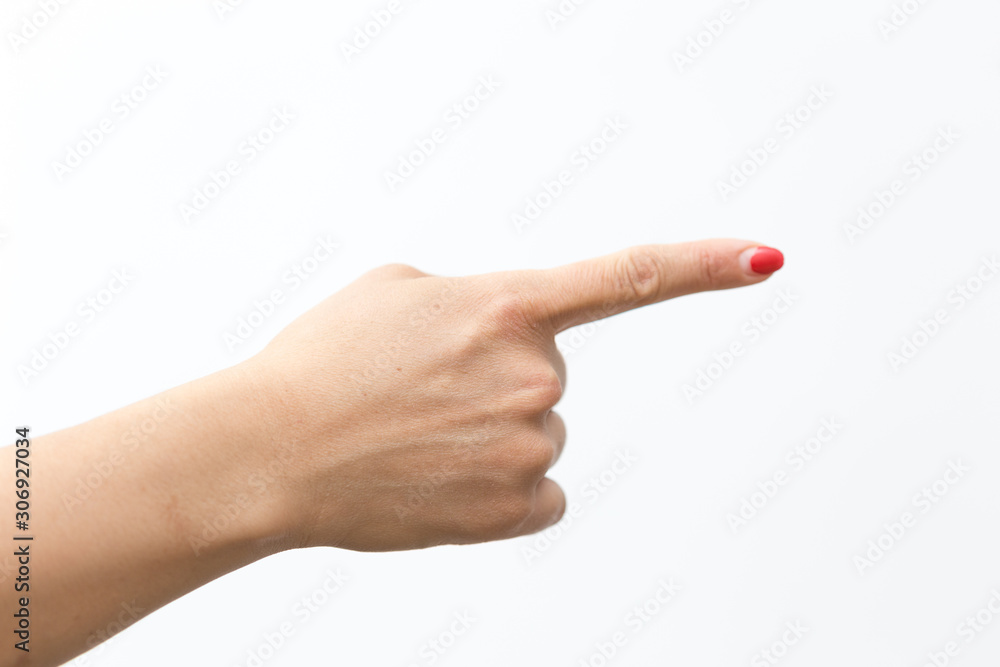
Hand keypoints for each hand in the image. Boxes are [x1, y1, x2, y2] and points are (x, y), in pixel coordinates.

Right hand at [243, 240, 784, 550]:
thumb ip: (474, 297)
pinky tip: (441, 481)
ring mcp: (529, 445)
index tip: (766, 258)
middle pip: (549, 378)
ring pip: (538, 436)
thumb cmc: (324, 360)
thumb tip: (513, 335)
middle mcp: (534, 374)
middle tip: (420, 392)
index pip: (628, 278)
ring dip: (488, 435)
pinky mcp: (517, 507)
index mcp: (506, 305)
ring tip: (415, 436)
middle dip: (497, 381)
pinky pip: (538, 491)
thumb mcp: (397, 290)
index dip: (704, 266)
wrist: (269, 450)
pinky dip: (500, 489)